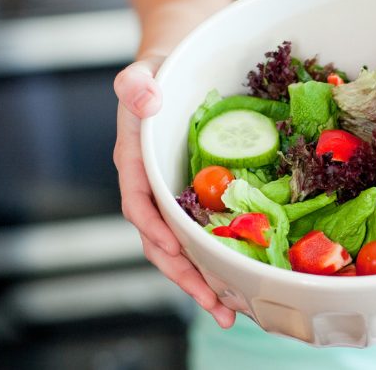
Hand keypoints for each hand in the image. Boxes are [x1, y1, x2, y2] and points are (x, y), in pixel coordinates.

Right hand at [113, 57, 235, 327]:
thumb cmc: (160, 68)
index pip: (139, 206)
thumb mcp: (145, 70)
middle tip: (216, 306)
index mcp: (135, 161)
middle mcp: (152, 184)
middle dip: (186, 276)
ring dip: (204, 278)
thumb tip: (145, 101)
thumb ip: (136, 84)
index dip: (157, 234)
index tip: (178, 257)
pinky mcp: (197, 192)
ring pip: (183, 243)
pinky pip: (203, 228)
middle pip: (162, 240)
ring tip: (230, 310)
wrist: (177, 64)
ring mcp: (175, 191)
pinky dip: (217, 255)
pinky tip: (239, 274)